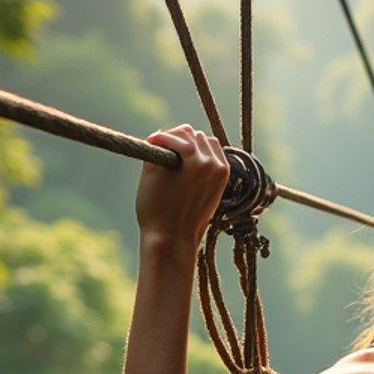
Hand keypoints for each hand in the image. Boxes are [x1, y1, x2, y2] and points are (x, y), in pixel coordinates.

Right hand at [135, 124, 229, 245]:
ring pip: (208, 144)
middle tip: (163, 150)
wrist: (173, 239)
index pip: (180, 134)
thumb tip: (161, 135)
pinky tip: (190, 164)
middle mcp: (212, 165)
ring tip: (177, 157)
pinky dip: (204, 156)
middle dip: (178, 140)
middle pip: (195, 136)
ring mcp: (220, 174)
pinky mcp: (222, 183)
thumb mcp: (150, 173)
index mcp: (196, 161)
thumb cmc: (156, 209)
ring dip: (193, 146)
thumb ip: (158, 146)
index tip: (152, 142)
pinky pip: (215, 158)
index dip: (163, 137)